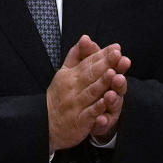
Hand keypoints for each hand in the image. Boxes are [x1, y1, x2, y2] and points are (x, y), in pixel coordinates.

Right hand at [46, 35, 127, 149]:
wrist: (44, 124)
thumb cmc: (58, 97)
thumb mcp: (63, 73)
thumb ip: (76, 56)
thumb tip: (85, 37)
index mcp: (70, 75)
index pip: (88, 62)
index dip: (102, 55)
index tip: (116, 48)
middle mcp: (73, 88)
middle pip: (91, 74)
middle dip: (106, 64)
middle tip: (118, 55)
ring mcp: (76, 104)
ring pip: (92, 91)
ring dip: (103, 82)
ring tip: (114, 73)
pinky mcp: (79, 121)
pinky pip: (90, 112)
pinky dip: (98, 106)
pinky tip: (107, 100)